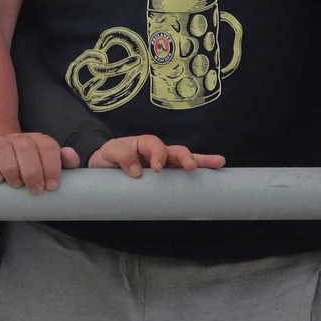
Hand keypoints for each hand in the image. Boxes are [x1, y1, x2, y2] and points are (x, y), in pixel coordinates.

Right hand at [0, 132, 78, 194]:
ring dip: (11, 168)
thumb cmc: (26, 172)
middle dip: (32, 170)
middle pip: (25, 146)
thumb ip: (62, 163)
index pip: (47, 145)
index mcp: (36, 141)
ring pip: (2, 147)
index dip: (51, 165)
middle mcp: (16, 139)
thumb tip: (71, 156)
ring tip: (15, 185)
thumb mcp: (46, 168)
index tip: (52, 186)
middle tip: (35, 190)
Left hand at [88, 135, 225, 177]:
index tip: (156, 169)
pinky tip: (212, 176)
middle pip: (176, 150)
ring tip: (218, 163)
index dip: (158, 155)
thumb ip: (120, 154)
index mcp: (144, 143)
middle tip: (191, 167)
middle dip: (185, 157)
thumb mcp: (108, 152)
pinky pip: (182, 175)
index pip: (155, 145)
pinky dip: (198, 174)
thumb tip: (136, 170)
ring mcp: (164, 164)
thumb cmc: (106, 157)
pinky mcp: (165, 177)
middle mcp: (157, 152)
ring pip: (185, 160)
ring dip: (201, 161)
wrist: (102, 167)